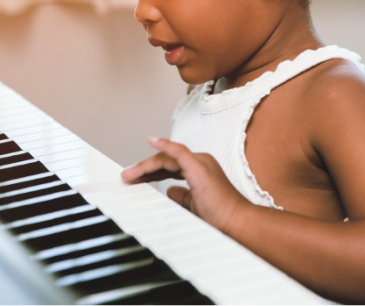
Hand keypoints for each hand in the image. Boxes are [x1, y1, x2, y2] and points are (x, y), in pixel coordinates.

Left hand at [121, 136, 248, 233]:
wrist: (236, 223)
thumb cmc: (221, 217)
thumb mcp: (194, 205)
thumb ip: (182, 196)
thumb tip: (169, 191)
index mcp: (199, 169)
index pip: (169, 166)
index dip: (151, 172)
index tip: (135, 178)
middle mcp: (200, 161)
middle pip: (165, 161)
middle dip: (144, 169)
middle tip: (127, 176)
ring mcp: (200, 162)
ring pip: (166, 158)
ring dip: (145, 166)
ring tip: (130, 174)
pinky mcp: (199, 166)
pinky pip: (178, 151)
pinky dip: (164, 146)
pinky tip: (151, 141)